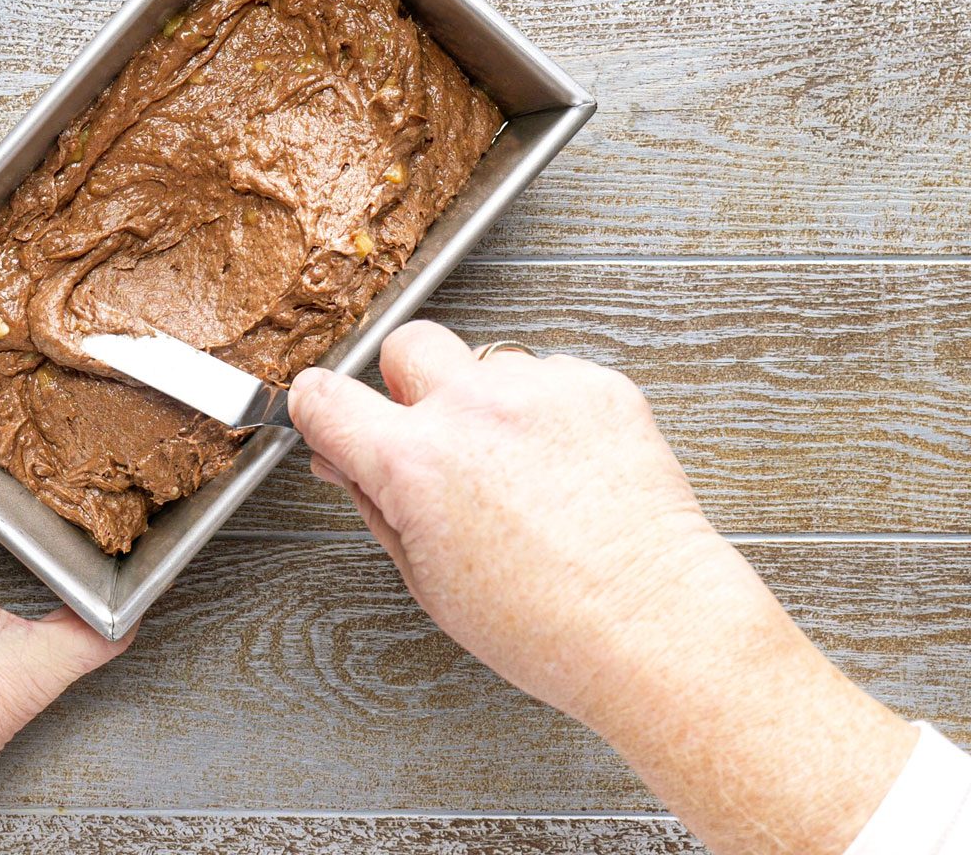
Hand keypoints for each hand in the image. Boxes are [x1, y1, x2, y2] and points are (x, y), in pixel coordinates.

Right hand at [289, 320, 914, 854]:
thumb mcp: (428, 578)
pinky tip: (566, 469)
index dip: (318, 408)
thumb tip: (343, 459)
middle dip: (407, 384)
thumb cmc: (545, 623)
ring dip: (488, 401)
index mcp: (413, 461)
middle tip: (432, 435)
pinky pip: (551, 376)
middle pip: (406, 343)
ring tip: (522, 472)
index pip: (324, 394)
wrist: (652, 626)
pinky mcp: (598, 385)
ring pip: (487, 362)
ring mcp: (539, 388)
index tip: (329, 416)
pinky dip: (549, 411)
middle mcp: (471, 408)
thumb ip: (376, 503)